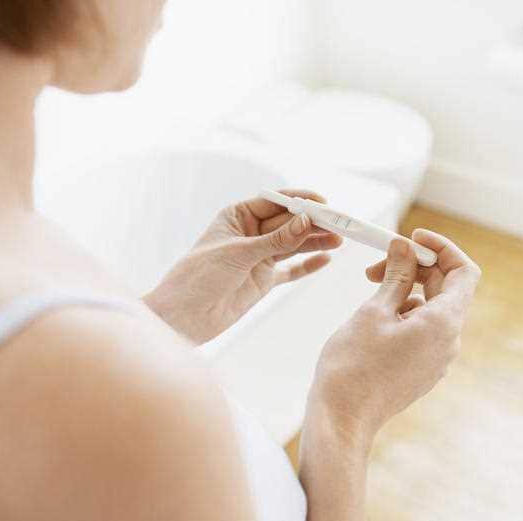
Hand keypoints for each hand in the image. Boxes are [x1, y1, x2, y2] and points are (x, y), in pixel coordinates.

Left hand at [143, 190, 342, 343]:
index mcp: (237, 216)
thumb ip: (275, 240)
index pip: (274, 202)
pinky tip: (327, 260)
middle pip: (288, 223)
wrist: (183, 318)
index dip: (299, 201)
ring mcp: (258, 257)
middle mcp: (250, 234)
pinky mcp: (263, 280)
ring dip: (315, 242)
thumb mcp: (239, 253)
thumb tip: (306, 220)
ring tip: (339, 240)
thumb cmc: (198, 276)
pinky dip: (308, 265)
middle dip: (313, 222)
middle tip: (340, 223)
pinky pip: (290, 270)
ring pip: (293, 245)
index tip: (323, 203)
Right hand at [306, 229, 480, 441]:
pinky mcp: (421, 369)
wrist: (342, 418)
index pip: (464, 272)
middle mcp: (448, 342)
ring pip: (431, 309)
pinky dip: (404, 312)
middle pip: (446, 289)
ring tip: (371, 289)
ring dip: (406, 290)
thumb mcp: (374, 311)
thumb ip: (396, 276)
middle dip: (415, 268)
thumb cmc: (353, 366)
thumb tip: (405, 248)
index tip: (412, 238)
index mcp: (443, 324)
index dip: (441, 249)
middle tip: (379, 262)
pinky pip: (423, 330)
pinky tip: (375, 316)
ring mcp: (436, 358)